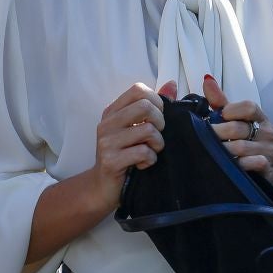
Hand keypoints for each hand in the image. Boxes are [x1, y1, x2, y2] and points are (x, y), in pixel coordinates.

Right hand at [87, 80, 176, 208]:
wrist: (100, 187)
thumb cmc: (121, 156)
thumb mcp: (134, 128)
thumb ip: (152, 106)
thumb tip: (171, 85)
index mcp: (112, 112)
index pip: (138, 89)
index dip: (156, 101)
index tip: (157, 117)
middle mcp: (107, 123)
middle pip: (145, 106)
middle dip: (160, 121)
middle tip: (156, 135)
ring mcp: (107, 142)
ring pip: (148, 130)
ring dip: (157, 144)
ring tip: (150, 152)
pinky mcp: (111, 161)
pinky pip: (144, 152)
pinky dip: (150, 160)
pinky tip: (142, 164)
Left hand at [201, 74, 272, 185]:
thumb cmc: (258, 139)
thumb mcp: (243, 120)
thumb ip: (223, 102)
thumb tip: (207, 80)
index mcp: (259, 118)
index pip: (249, 107)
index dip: (232, 109)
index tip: (220, 116)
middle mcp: (266, 132)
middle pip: (237, 129)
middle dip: (217, 133)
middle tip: (202, 138)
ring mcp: (268, 151)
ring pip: (240, 148)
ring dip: (222, 151)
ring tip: (211, 152)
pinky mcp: (268, 168)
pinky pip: (253, 164)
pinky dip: (239, 165)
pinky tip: (230, 165)